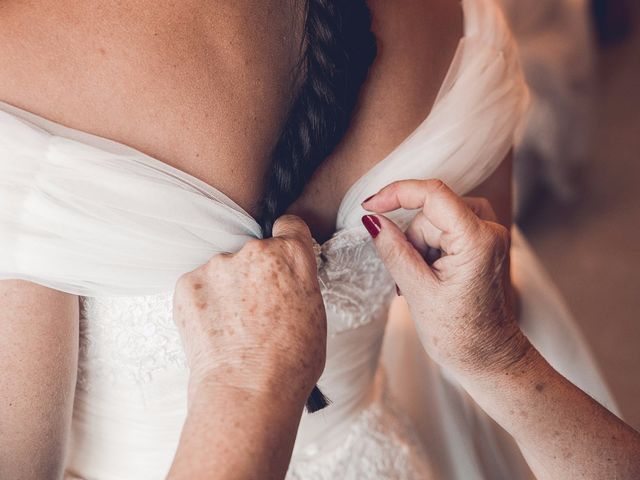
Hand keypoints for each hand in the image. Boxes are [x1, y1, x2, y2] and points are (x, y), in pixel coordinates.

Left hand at [172, 214, 326, 405]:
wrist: (248, 391)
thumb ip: (298, 282)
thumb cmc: (290, 363)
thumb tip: (286, 280)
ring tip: (234, 328)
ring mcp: (218, 265)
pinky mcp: (188, 282)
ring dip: (228, 288)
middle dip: (255, 274)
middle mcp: (255, 250)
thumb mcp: (314, 314)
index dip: (286, 241)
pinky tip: (215, 330)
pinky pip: (200, 285)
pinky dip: (205, 303)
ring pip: (224, 270)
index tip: (280, 256)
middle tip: (257, 311)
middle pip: (255, 251)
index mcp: (292, 255)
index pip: (289, 226)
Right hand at [361, 179, 529, 376]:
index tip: (369, 206)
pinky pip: (445, 230)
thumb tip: (371, 219)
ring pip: (435, 221)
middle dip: (412, 239)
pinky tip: (429, 276)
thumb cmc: (458, 333)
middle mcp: (489, 230)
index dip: (396, 193)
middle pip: (431, 212)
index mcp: (477, 240)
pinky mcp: (482, 242)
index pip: (433, 194)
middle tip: (409, 276)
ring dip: (420, 246)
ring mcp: (488, 235)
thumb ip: (393, 249)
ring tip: (421, 281)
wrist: (488, 357)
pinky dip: (430, 249)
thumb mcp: (416, 290)